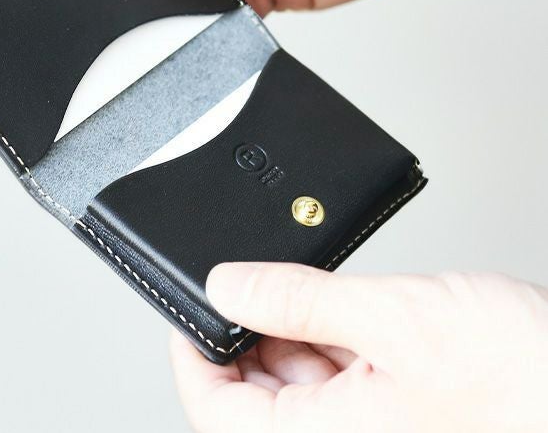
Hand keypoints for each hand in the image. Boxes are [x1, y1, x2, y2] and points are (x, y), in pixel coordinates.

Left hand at [170, 263, 547, 432]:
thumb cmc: (526, 378)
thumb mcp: (394, 321)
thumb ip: (300, 301)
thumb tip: (227, 287)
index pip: (223, 415)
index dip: (194, 362)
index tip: (187, 315)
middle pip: (260, 395)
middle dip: (246, 335)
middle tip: (247, 283)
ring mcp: (376, 422)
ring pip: (301, 378)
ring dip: (289, 328)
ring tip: (294, 283)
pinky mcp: (401, 399)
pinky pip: (341, 367)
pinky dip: (327, 330)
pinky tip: (332, 300)